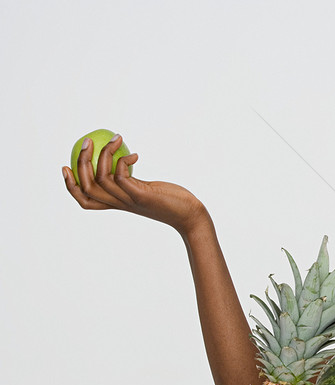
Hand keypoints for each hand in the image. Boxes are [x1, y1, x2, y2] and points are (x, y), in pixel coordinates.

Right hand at [62, 134, 207, 235]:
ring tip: (116, 138)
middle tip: (86, 141)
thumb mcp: (144, 189)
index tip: (65, 166)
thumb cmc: (169, 201)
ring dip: (104, 154)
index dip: (70, 185)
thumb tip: (121, 159)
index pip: (85, 199)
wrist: (189, 216)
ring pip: (101, 179)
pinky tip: (135, 155)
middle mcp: (119, 203)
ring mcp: (129, 201)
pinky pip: (121, 177)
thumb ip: (130, 180)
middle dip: (81, 161)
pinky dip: (123, 161)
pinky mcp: (141, 197)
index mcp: (117, 203)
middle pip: (86, 186)